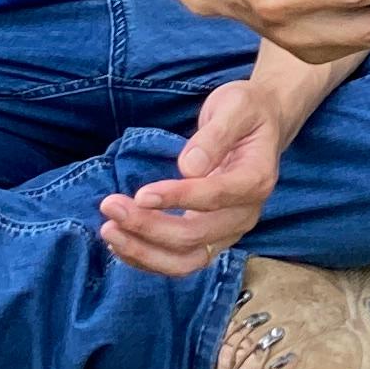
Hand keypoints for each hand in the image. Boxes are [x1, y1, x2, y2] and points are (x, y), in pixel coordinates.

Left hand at [99, 76, 288, 279]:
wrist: (260, 125)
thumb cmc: (246, 111)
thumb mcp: (234, 107)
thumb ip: (215, 135)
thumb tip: (189, 167)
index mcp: (255, 180)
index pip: (215, 197)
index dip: (177, 199)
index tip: (140, 194)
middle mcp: (245, 214)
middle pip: (195, 237)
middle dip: (148, 226)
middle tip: (110, 205)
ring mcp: (228, 231)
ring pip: (186, 261)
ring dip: (144, 252)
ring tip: (109, 231)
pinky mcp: (211, 238)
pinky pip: (179, 261)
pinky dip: (148, 258)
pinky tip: (120, 242)